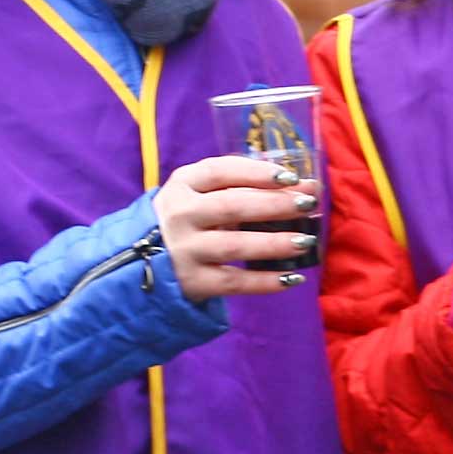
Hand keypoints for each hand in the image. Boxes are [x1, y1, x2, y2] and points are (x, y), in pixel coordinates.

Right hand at [154, 154, 317, 303]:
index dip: (258, 173)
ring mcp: (184, 250)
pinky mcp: (192, 282)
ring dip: (274, 243)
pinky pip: (234, 282)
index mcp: (183, 184)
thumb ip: (249, 188)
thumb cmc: (191, 220)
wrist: (143, 261)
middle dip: (274, 204)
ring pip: (234, 245)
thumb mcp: (205, 195)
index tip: (292, 177)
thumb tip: (309, 187)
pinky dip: (266, 281)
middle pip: (231, 206)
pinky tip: (293, 278)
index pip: (221, 171)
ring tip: (306, 241)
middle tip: (308, 205)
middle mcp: (180, 215)